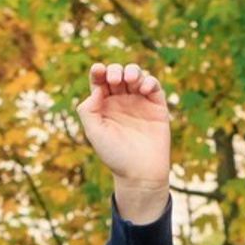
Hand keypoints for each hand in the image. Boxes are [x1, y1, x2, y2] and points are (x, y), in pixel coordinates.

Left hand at [77, 63, 172, 223]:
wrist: (140, 174)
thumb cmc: (114, 155)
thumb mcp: (94, 133)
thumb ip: (88, 110)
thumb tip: (97, 89)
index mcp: (104, 105)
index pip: (100, 81)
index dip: (98, 71)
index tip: (98, 71)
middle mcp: (121, 101)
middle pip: (117, 74)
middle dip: (115, 71)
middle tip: (115, 81)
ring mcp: (140, 103)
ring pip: (136, 75)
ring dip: (132, 71)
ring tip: (130, 80)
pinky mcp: (157, 107)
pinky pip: (154, 86)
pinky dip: (149, 81)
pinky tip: (143, 89)